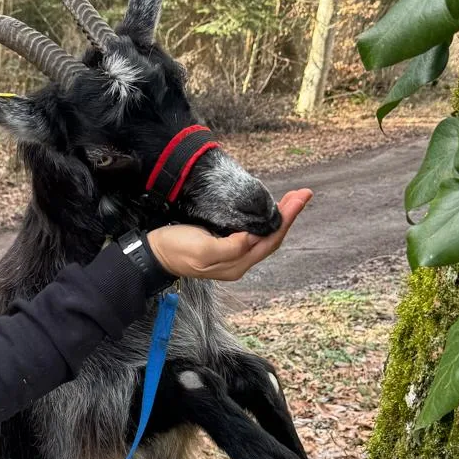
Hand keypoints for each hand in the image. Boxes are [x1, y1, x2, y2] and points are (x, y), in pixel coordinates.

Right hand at [146, 189, 311, 282]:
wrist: (156, 253)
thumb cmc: (176, 249)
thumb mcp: (201, 249)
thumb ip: (229, 247)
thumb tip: (253, 237)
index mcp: (237, 264)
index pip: (270, 240)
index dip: (286, 219)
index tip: (298, 199)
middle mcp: (240, 261)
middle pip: (272, 238)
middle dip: (289, 215)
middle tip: (303, 194)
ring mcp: (234, 254)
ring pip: (265, 235)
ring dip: (281, 217)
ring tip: (292, 198)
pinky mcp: (226, 245)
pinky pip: (254, 233)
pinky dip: (266, 219)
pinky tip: (269, 210)